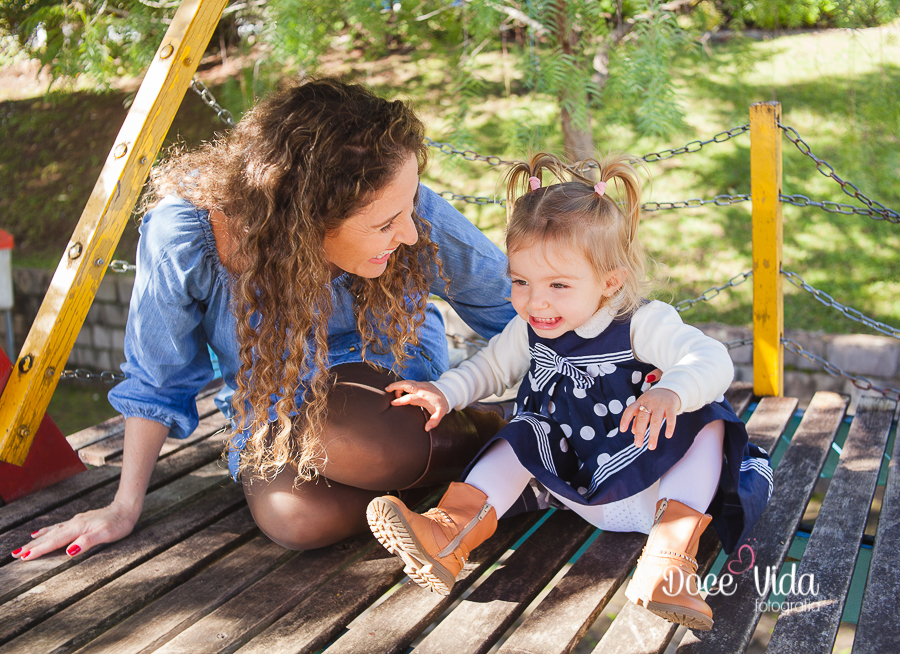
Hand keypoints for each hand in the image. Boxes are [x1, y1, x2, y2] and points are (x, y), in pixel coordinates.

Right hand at [10, 500, 139, 561]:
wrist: (127, 508)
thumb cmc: (119, 523)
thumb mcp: (107, 534)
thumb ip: (88, 541)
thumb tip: (69, 551)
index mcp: (78, 528)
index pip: (54, 542)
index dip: (39, 550)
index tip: (24, 557)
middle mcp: (74, 524)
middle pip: (49, 537)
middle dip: (32, 546)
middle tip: (15, 555)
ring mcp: (76, 522)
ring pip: (52, 532)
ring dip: (37, 540)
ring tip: (23, 546)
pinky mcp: (79, 521)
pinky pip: (58, 527)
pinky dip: (47, 531)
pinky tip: (41, 532)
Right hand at [385, 380, 450, 430]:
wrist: (447, 392)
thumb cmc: (442, 404)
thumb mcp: (440, 413)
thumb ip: (434, 421)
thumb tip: (427, 429)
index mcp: (424, 397)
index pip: (410, 398)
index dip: (401, 400)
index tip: (393, 403)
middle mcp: (421, 389)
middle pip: (406, 384)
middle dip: (395, 386)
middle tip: (386, 389)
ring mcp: (420, 384)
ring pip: (406, 381)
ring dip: (397, 385)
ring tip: (390, 390)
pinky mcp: (419, 383)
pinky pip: (408, 382)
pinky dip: (401, 384)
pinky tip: (397, 389)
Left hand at [620, 388, 680, 450]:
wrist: (670, 388)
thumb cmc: (653, 401)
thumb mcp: (643, 406)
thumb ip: (637, 418)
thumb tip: (632, 431)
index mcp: (640, 402)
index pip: (630, 410)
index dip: (625, 419)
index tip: (622, 430)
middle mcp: (649, 403)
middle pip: (643, 418)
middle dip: (640, 432)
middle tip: (637, 445)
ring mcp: (660, 405)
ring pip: (656, 421)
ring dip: (653, 435)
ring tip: (651, 447)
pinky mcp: (671, 407)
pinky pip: (671, 418)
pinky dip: (670, 427)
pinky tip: (668, 436)